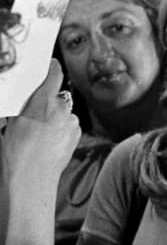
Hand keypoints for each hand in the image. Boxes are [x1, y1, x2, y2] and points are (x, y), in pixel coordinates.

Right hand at [1, 59, 80, 184]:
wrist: (32, 180)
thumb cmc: (17, 153)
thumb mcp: (10, 124)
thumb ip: (22, 107)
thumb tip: (24, 101)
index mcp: (44, 102)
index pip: (54, 74)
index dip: (51, 67)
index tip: (49, 64)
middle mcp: (63, 109)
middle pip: (57, 96)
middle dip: (46, 101)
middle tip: (32, 113)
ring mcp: (72, 122)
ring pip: (63, 112)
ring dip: (54, 117)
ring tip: (38, 133)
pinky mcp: (77, 134)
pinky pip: (68, 125)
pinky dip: (60, 129)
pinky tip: (47, 141)